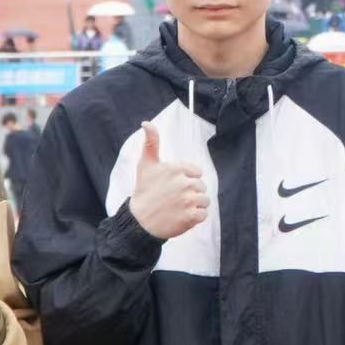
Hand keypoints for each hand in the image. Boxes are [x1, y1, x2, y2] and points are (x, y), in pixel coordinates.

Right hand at [128, 123, 209, 239]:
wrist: (139, 221)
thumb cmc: (144, 191)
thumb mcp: (146, 164)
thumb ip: (151, 142)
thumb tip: (146, 123)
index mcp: (177, 169)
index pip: (197, 173)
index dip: (187, 179)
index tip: (173, 186)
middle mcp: (184, 183)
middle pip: (201, 187)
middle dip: (191, 193)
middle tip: (174, 199)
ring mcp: (188, 201)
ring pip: (205, 201)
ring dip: (195, 205)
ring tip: (179, 208)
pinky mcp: (191, 217)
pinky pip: (203, 214)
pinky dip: (195, 217)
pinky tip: (182, 217)